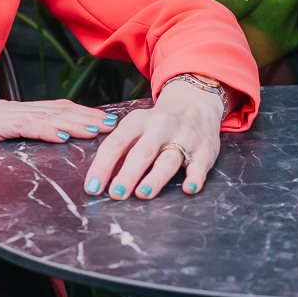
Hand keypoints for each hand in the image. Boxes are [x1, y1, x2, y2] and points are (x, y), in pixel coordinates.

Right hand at [0, 98, 118, 170]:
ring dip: (72, 123)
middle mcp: (4, 109)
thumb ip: (35, 145)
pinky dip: (45, 130)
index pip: (55, 108)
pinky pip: (22, 127)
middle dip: (85, 117)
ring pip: (41, 116)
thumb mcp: (15, 157)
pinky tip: (63, 136)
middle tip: (111, 124)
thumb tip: (73, 147)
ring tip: (94, 130)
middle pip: (52, 110)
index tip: (108, 121)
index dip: (83, 113)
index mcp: (12, 112)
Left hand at [82, 81, 222, 199]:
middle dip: (128, 173)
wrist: (195, 102)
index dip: (102, 165)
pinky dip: (195, 177)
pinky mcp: (205, 150)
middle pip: (142, 152)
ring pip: (169, 159)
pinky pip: (200, 165)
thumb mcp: (136, 126)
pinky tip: (189, 189)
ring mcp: (185, 137)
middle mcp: (161, 127)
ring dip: (156, 177)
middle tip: (115, 194)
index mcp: (138, 121)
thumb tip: (99, 179)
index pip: (116, 143)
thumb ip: (121, 149)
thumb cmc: (157, 124)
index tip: (92, 187)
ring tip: (142, 194)